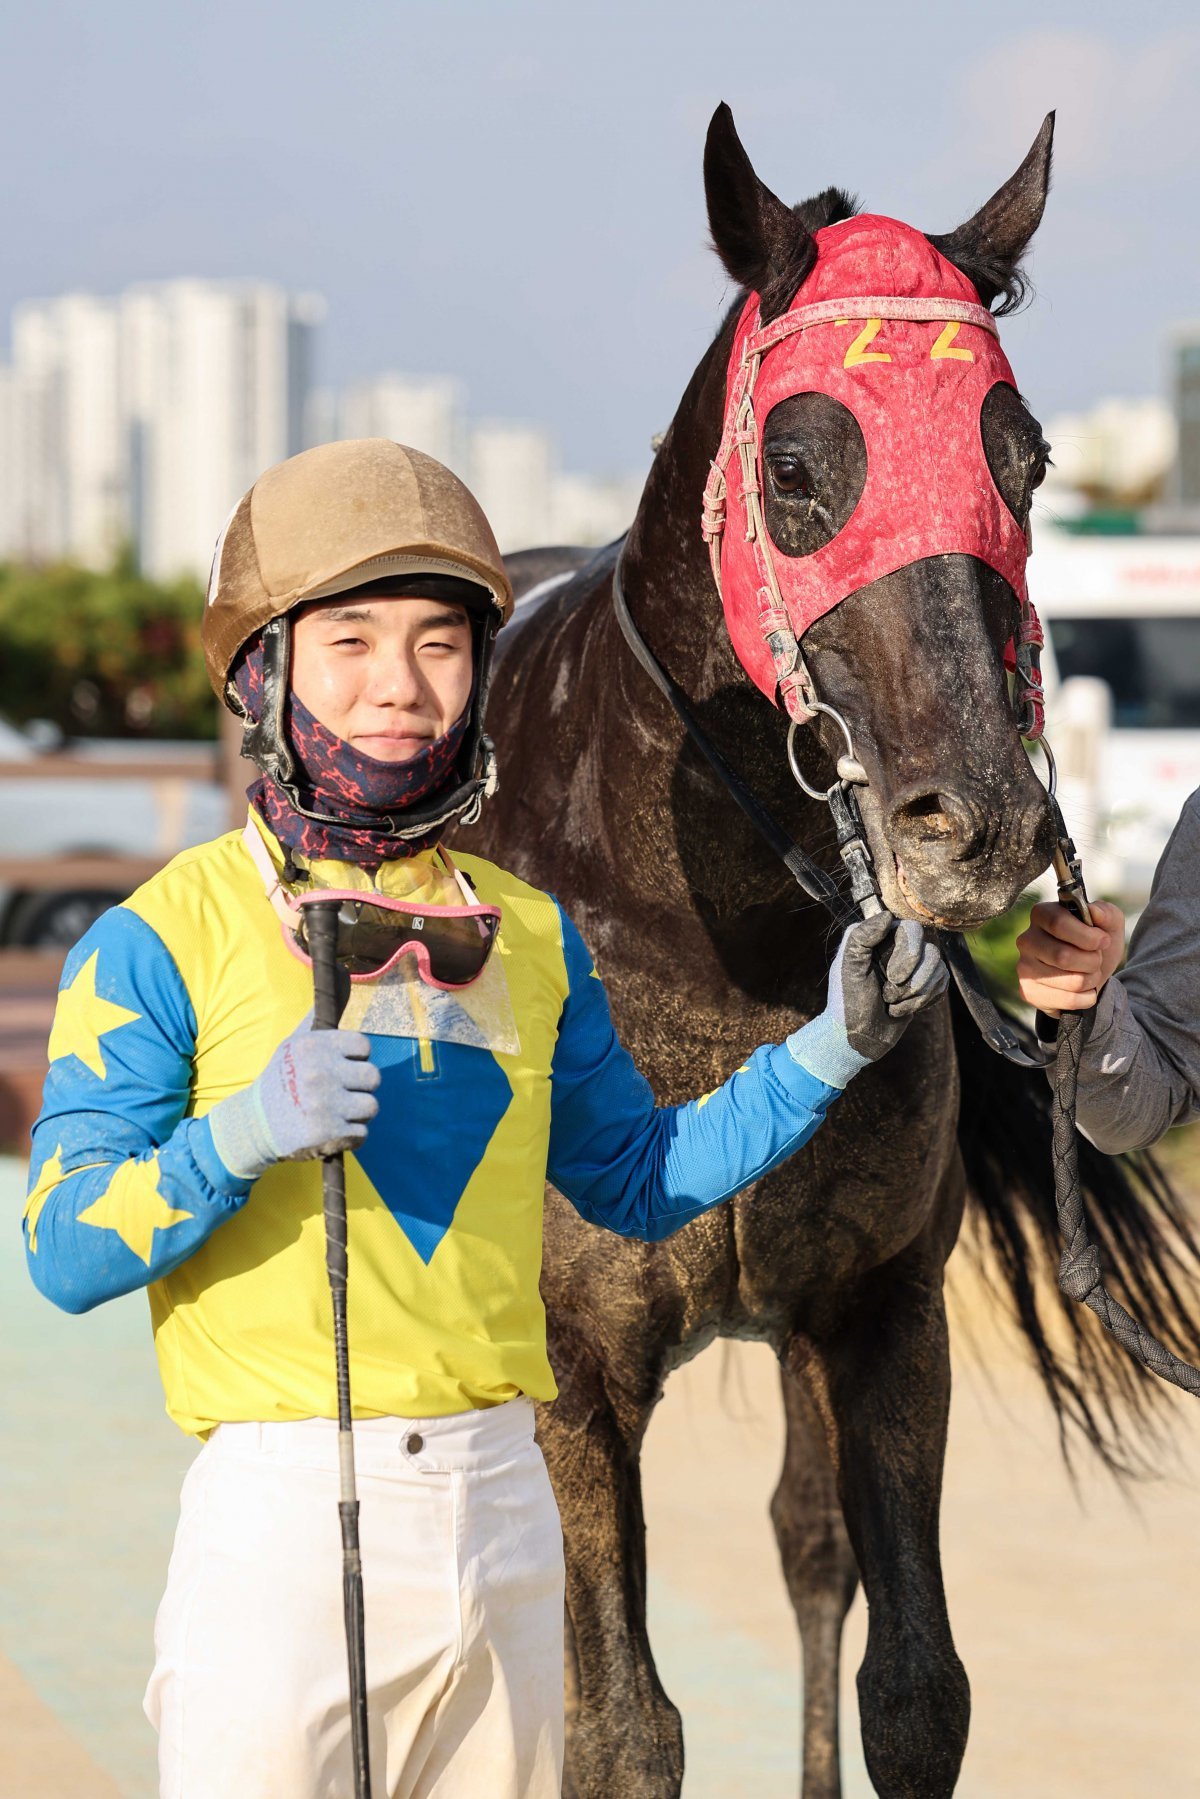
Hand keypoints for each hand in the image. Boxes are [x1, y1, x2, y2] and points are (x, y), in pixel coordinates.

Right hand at [208, 1016, 380, 1181]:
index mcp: (314, 1046)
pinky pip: (362, 1134)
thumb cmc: (280, 1080)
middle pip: (373, 1077)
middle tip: (341, 1093)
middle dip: (360, 1087)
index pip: (363, 1046)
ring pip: (371, 1107)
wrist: (254, 1124)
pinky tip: (332, 1131)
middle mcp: (320, 1072)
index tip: (342, 1067)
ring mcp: (325, 1104)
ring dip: (357, 1113)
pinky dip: (350, 1136)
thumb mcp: (292, 1044)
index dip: (356, 1059)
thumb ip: (316, 1019)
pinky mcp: (328, 1133)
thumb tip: (337, 976)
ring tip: (336, 1113)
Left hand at [832, 911, 948, 1059]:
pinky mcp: (923, 984)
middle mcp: (896, 946)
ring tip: (891, 1003)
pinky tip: (901, 1010)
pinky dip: (922, 1002)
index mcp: (877, 936)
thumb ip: (861, 937)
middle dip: (914, 979)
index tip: (893, 977)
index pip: (911, 929)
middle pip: (930, 950)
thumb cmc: (847, 1001)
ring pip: (939, 968)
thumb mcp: (847, 967)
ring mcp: (912, 966)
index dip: (909, 954)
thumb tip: (887, 916)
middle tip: (889, 994)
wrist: (856, 1037)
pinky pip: (942, 984)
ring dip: (915, 994)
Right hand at [1015, 900, 1124, 1016]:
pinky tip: (1084, 990)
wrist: (1090, 974)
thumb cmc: (1095, 945)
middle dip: (1092, 961)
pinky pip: (1067, 1000)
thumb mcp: (1109, 925)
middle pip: (1063, 956)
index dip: (1087, 936)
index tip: (1103, 941)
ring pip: (1069, 980)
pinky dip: (1086, 997)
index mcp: (1042, 915)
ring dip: (1091, 979)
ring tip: (1091, 974)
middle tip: (1097, 960)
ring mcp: (1025, 967)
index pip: (1058, 923)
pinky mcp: (1028, 991)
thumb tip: (1094, 912)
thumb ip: (1106, 913)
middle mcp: (1027, 940)